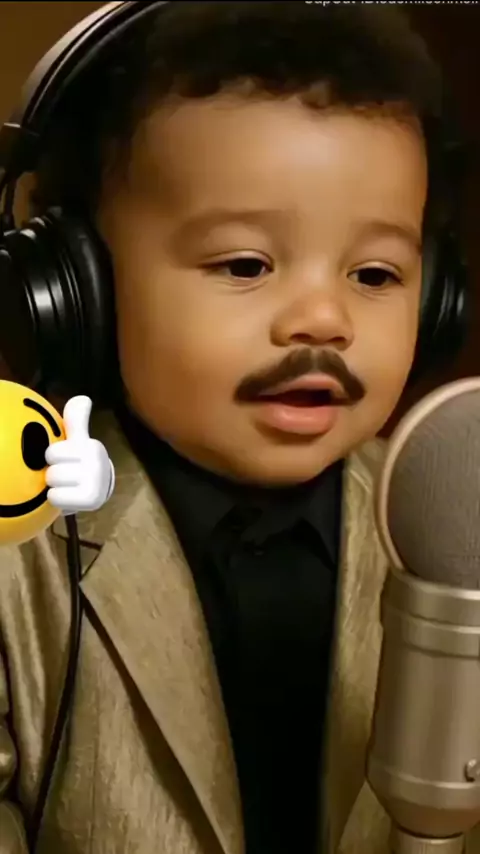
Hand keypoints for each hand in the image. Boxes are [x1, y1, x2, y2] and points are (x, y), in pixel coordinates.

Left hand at [45, 396, 114, 513]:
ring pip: (53, 484)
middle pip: (52, 470)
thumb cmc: (82, 462)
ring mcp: (95, 483)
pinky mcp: (90, 500)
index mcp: (92, 447)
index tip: (67, 461)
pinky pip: (56, 498)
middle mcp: (97, 464)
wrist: (99, 490)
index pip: (52, 452)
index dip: (54, 457)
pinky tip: (69, 499)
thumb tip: (82, 397)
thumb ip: (76, 420)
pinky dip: (58, 501)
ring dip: (55, 488)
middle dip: (54, 473)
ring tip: (68, 487)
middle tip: (67, 476)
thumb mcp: (78, 441)